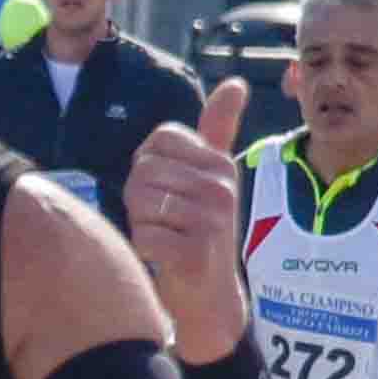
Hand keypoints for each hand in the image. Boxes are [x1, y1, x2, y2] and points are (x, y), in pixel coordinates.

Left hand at [124, 79, 253, 361]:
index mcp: (220, 164)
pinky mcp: (196, 253)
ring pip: (141, 203)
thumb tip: (237, 82)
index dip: (148, 168)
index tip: (169, 191)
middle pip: (142, 173)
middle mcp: (221, 187)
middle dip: (140, 200)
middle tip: (165, 222)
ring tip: (166, 237)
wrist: (210, 297)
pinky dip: (144, 249)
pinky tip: (164, 257)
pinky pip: (144, 236)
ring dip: (142, 224)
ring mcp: (211, 220)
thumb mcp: (211, 177)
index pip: (156, 142)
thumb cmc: (200, 231)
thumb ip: (218, 129)